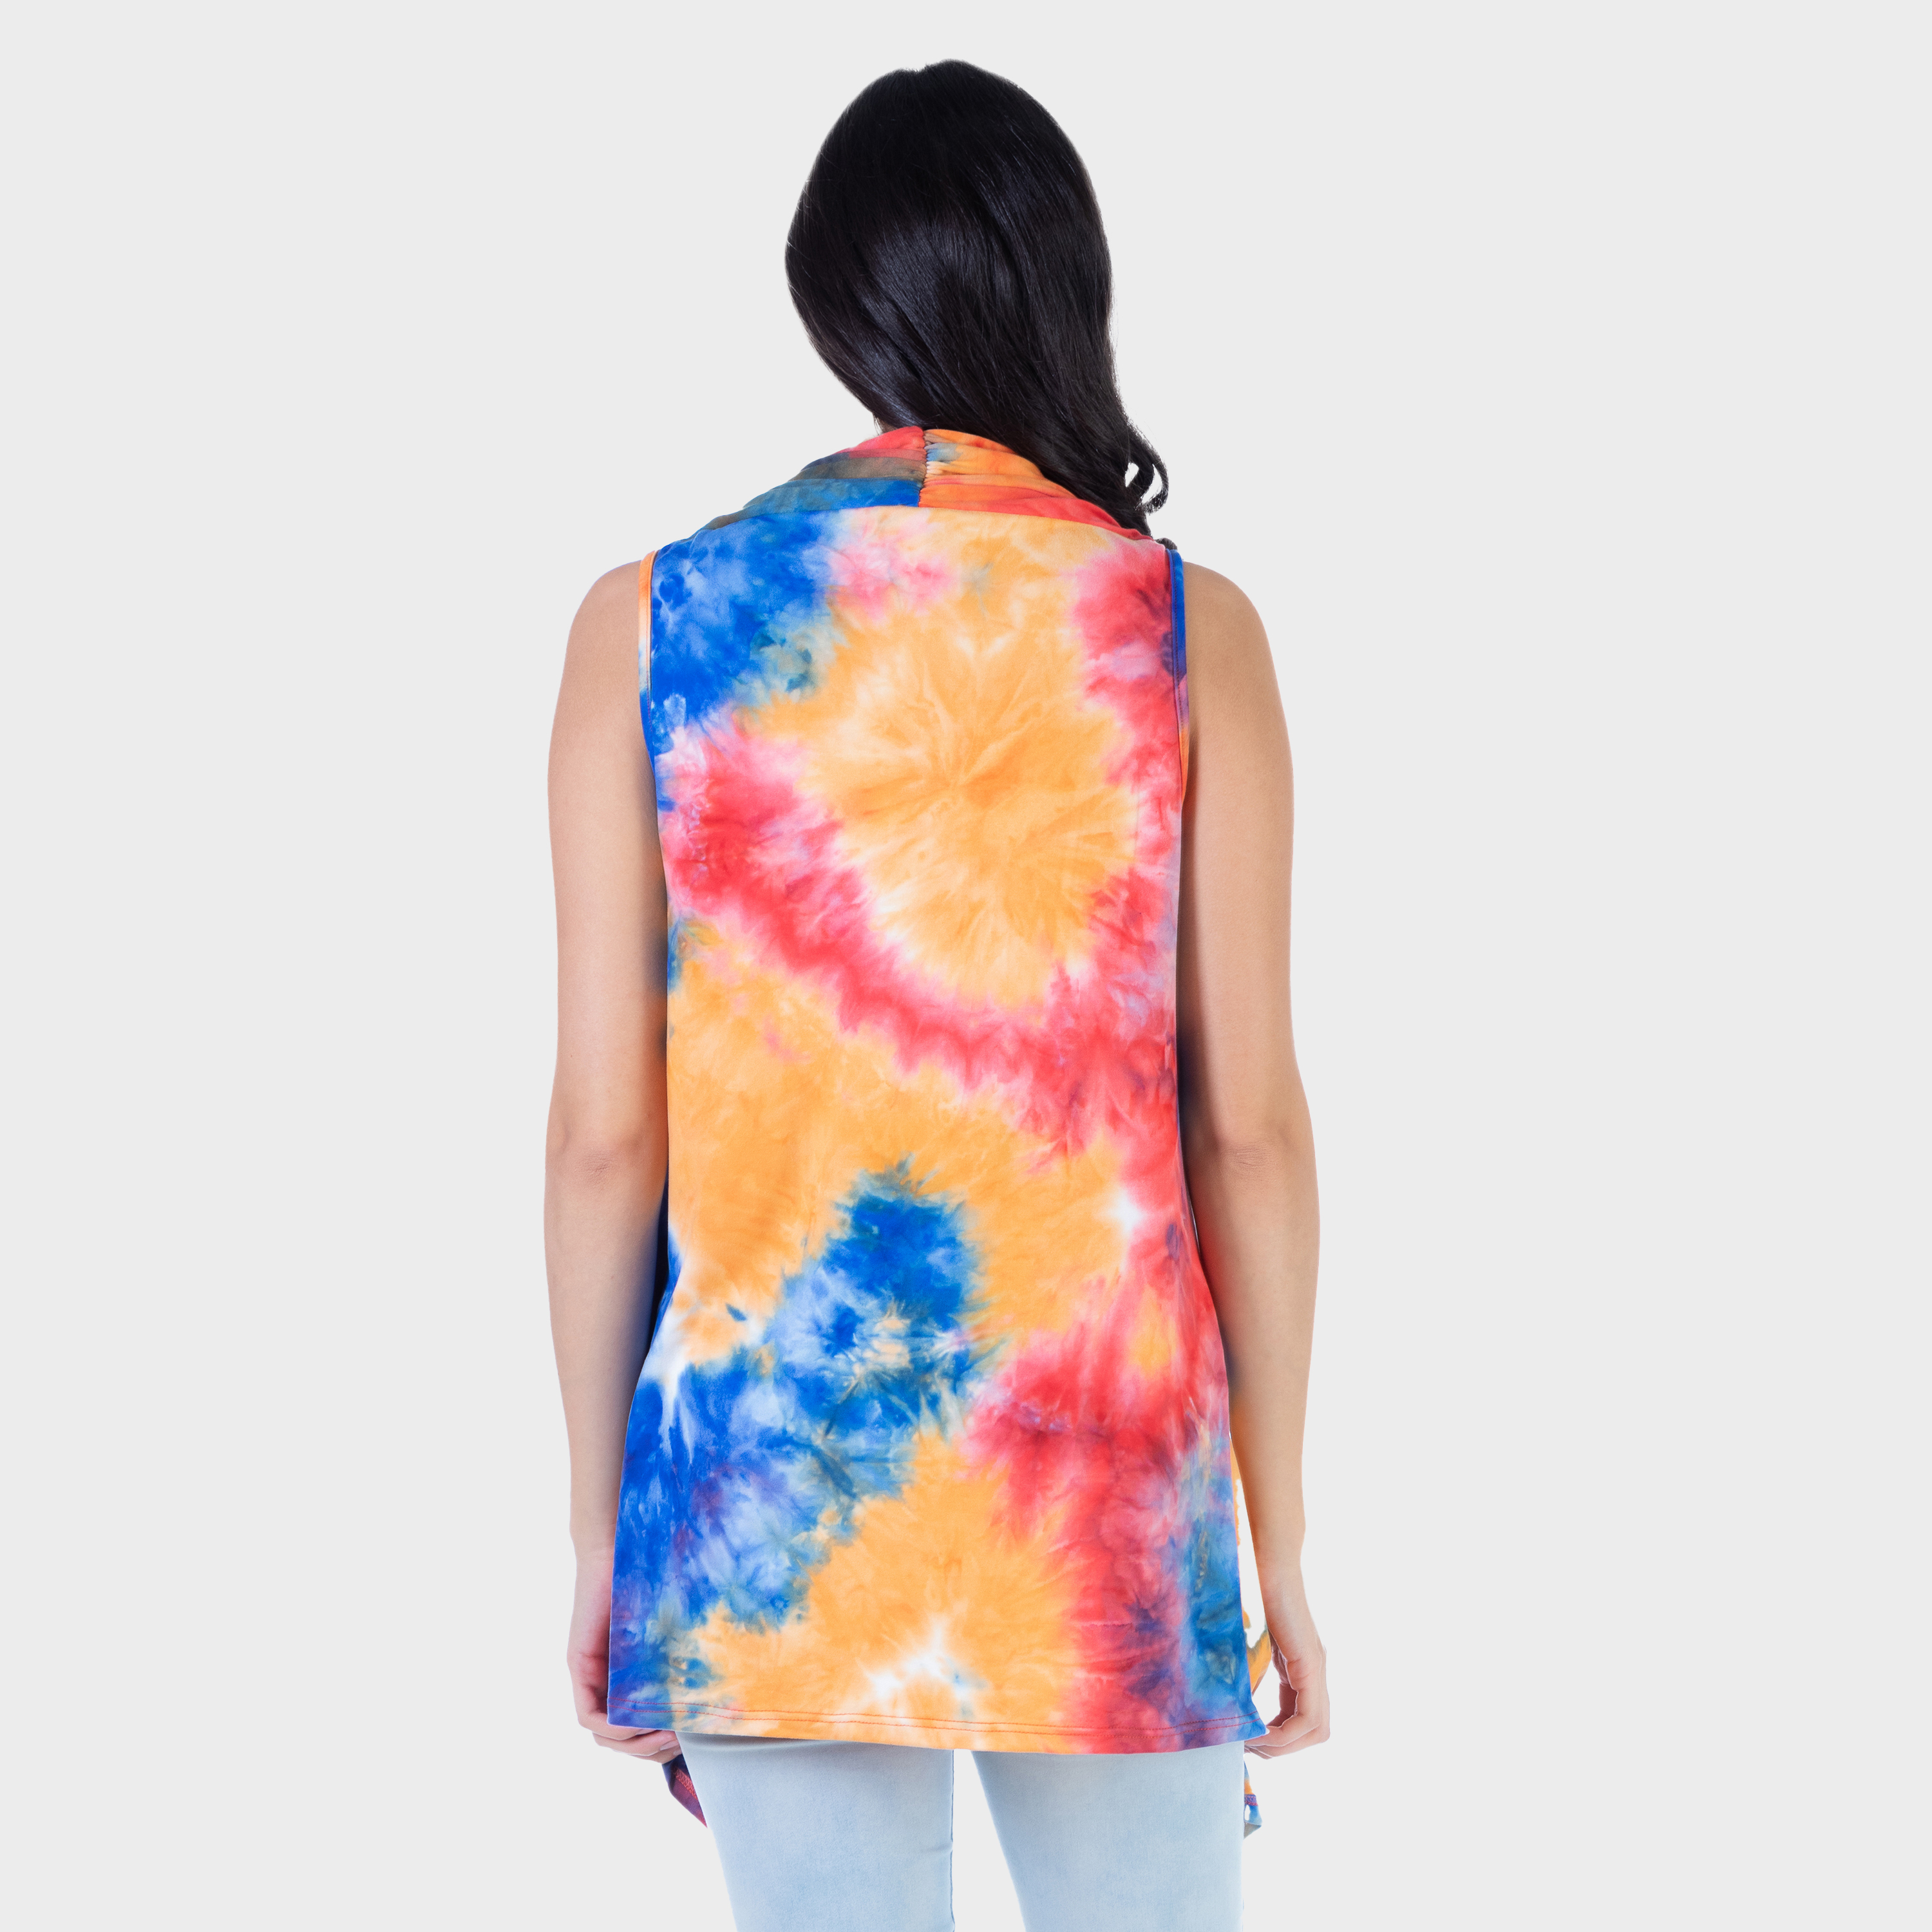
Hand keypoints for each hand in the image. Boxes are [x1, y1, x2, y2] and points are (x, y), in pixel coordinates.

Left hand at [568, 1546, 681, 1763]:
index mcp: (627, 1673)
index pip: (637, 1727)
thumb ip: (686, 1652)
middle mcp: (604, 1678)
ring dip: (636, 1745)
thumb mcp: (675, 1627)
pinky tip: (642, 1722)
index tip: (689, 1736)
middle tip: (681, 1742)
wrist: (621, 1541)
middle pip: (620, 1738)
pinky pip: (591, 1716)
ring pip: (604, 1734)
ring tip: (668, 1736)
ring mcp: (589, 1672)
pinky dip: (617, 1728)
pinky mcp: (580, 1663)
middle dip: (651, 1750)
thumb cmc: (654, 1576)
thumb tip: (730, 1679)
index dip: (659, 1742)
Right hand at [1247, 1562, 1330, 1757]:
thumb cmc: (1251, 1592)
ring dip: (1284, 1746)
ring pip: (1317, 1730)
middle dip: (1284, 1749)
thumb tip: (1225, 1698)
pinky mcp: (1310, 1663)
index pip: (1304, 1722)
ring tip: (1253, 1741)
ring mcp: (1317, 1668)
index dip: (1280, 1739)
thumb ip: (1248, 1669)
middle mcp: (1316, 1673)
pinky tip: (1258, 1728)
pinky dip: (1285, 1733)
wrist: (1268, 1561)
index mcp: (1303, 1669)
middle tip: (1251, 1746)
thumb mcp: (1247, 1643)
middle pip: (1318, 1734)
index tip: (1249, 1739)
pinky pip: (1308, 1717)